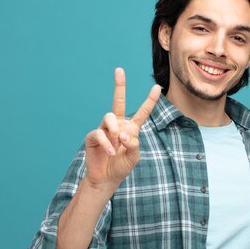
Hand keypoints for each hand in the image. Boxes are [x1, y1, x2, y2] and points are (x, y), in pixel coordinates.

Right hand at [83, 67, 160, 187]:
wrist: (106, 178)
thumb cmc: (122, 166)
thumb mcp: (134, 156)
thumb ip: (133, 144)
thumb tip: (123, 133)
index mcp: (131, 128)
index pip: (142, 112)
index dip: (150, 100)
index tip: (157, 87)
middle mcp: (117, 125)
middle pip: (118, 101)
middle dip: (119, 85)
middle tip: (119, 70)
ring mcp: (104, 129)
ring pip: (109, 117)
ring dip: (114, 131)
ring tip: (117, 144)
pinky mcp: (93, 136)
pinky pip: (99, 133)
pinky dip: (107, 143)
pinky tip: (111, 152)